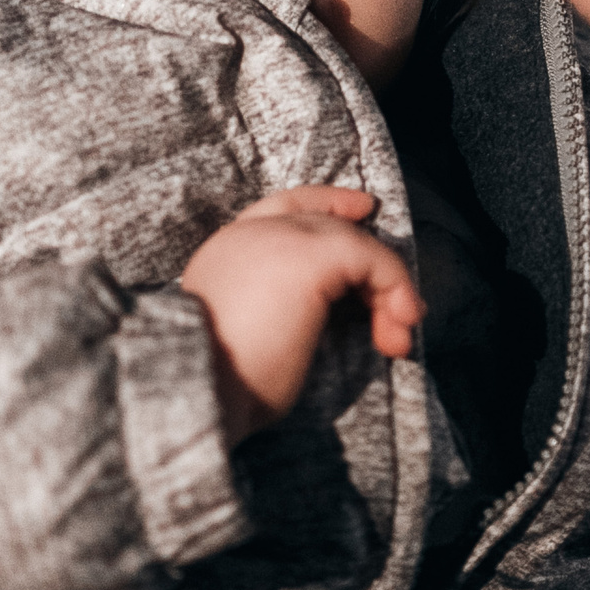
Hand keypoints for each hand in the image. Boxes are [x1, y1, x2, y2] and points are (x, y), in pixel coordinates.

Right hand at [183, 185, 423, 446]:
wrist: (190, 386)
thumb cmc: (215, 383)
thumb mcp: (246, 337)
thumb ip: (277, 309)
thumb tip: (314, 324)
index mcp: (225, 254)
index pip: (278, 209)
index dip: (324, 203)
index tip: (360, 208)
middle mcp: (248, 235)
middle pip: (319, 215)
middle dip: (366, 244)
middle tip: (400, 290)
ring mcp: (280, 237)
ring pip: (351, 242)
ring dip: (385, 289)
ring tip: (394, 337)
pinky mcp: (311, 253)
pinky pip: (372, 260)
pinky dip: (395, 290)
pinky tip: (397, 329)